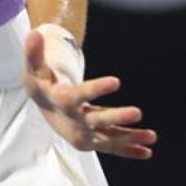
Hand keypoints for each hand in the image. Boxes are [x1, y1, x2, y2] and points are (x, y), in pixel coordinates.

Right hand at [23, 30, 157, 159]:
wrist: (44, 105)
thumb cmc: (41, 82)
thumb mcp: (33, 67)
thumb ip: (33, 52)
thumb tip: (34, 33)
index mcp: (59, 101)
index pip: (78, 96)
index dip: (96, 89)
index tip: (116, 81)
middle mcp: (71, 121)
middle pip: (95, 121)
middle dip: (116, 118)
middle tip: (138, 112)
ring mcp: (83, 133)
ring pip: (107, 137)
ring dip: (130, 138)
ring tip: (152, 136)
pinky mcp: (92, 139)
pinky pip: (111, 146)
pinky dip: (128, 150)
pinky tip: (147, 152)